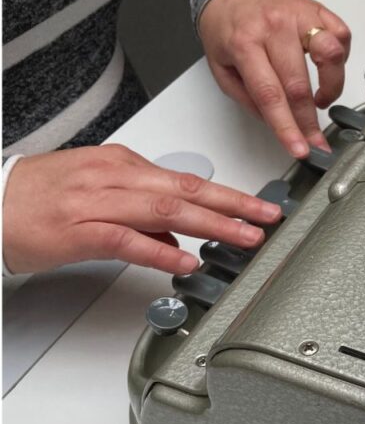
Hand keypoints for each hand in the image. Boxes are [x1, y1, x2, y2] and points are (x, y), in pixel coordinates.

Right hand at [2, 145, 281, 274]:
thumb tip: (181, 229)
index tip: (258, 205)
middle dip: (234, 205)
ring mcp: (95, 202)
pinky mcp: (76, 230)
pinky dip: (160, 248)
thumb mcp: (97, 190)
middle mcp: (113, 177)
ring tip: (243, 238)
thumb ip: (142, 207)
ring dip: (211, 225)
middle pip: (187, 188)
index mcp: (121, 164)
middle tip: (267, 217)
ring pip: (166, 209)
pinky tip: (185, 259)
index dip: (228, 194)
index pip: (187, 177)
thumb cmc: (37, 198)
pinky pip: (126, 239)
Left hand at [198, 0, 350, 158]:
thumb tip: (274, 121)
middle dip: (310, 121)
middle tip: (316, 140)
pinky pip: (342, 35)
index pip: (270, 95)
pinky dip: (341, 59)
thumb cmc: (227, 24)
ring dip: (331, 86)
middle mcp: (274, 27)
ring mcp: (299, 16)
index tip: (300, 148)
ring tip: (321, 98)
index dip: (287, 127)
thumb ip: (245, 97)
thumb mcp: (219, 65)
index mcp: (244, 43)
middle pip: (299, 84)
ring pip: (331, 55)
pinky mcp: (318, 9)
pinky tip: (328, 69)